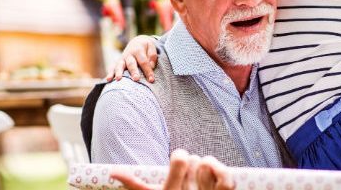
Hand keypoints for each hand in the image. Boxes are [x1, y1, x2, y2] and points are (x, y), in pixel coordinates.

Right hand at [106, 35, 158, 82]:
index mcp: (138, 50)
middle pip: (131, 64)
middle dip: (133, 71)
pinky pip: (112, 67)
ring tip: (118, 79)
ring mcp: (122, 58)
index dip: (148, 71)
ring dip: (119, 72)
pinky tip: (108, 79)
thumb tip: (151, 66)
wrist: (137, 42)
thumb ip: (152, 55)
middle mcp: (129, 54)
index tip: (151, 80)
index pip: (143, 62)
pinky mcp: (118, 62)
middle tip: (136, 79)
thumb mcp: (151, 46)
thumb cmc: (146, 46)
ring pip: (120, 65)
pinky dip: (110, 73)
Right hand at [111, 149, 234, 189]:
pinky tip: (218, 174)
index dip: (180, 156)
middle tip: (188, 173)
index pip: (181, 159)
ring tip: (205, 170)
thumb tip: (112, 172)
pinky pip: (228, 181)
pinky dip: (224, 172)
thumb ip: (133, 184)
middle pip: (195, 160)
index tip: (178, 162)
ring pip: (211, 165)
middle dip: (192, 163)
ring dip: (208, 164)